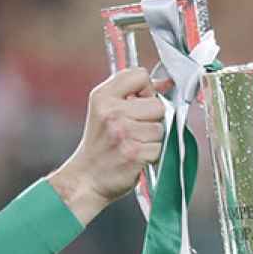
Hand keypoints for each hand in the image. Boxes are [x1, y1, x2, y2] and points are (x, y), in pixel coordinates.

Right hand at [48, 68, 168, 223]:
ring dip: (152, 139)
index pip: (140, 75)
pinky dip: (152, 155)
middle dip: (151, 118)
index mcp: (102, 97)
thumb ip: (132, 92)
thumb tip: (166, 82)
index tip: (138, 104)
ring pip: (160, 128)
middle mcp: (112, 112)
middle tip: (134, 130)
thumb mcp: (105, 110)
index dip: (146, 90)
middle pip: (156, 104)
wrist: (86, 178)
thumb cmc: (100, 145)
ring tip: (133, 144)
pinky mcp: (135, 153)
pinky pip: (159, 148)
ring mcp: (124, 133)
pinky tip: (136, 157)